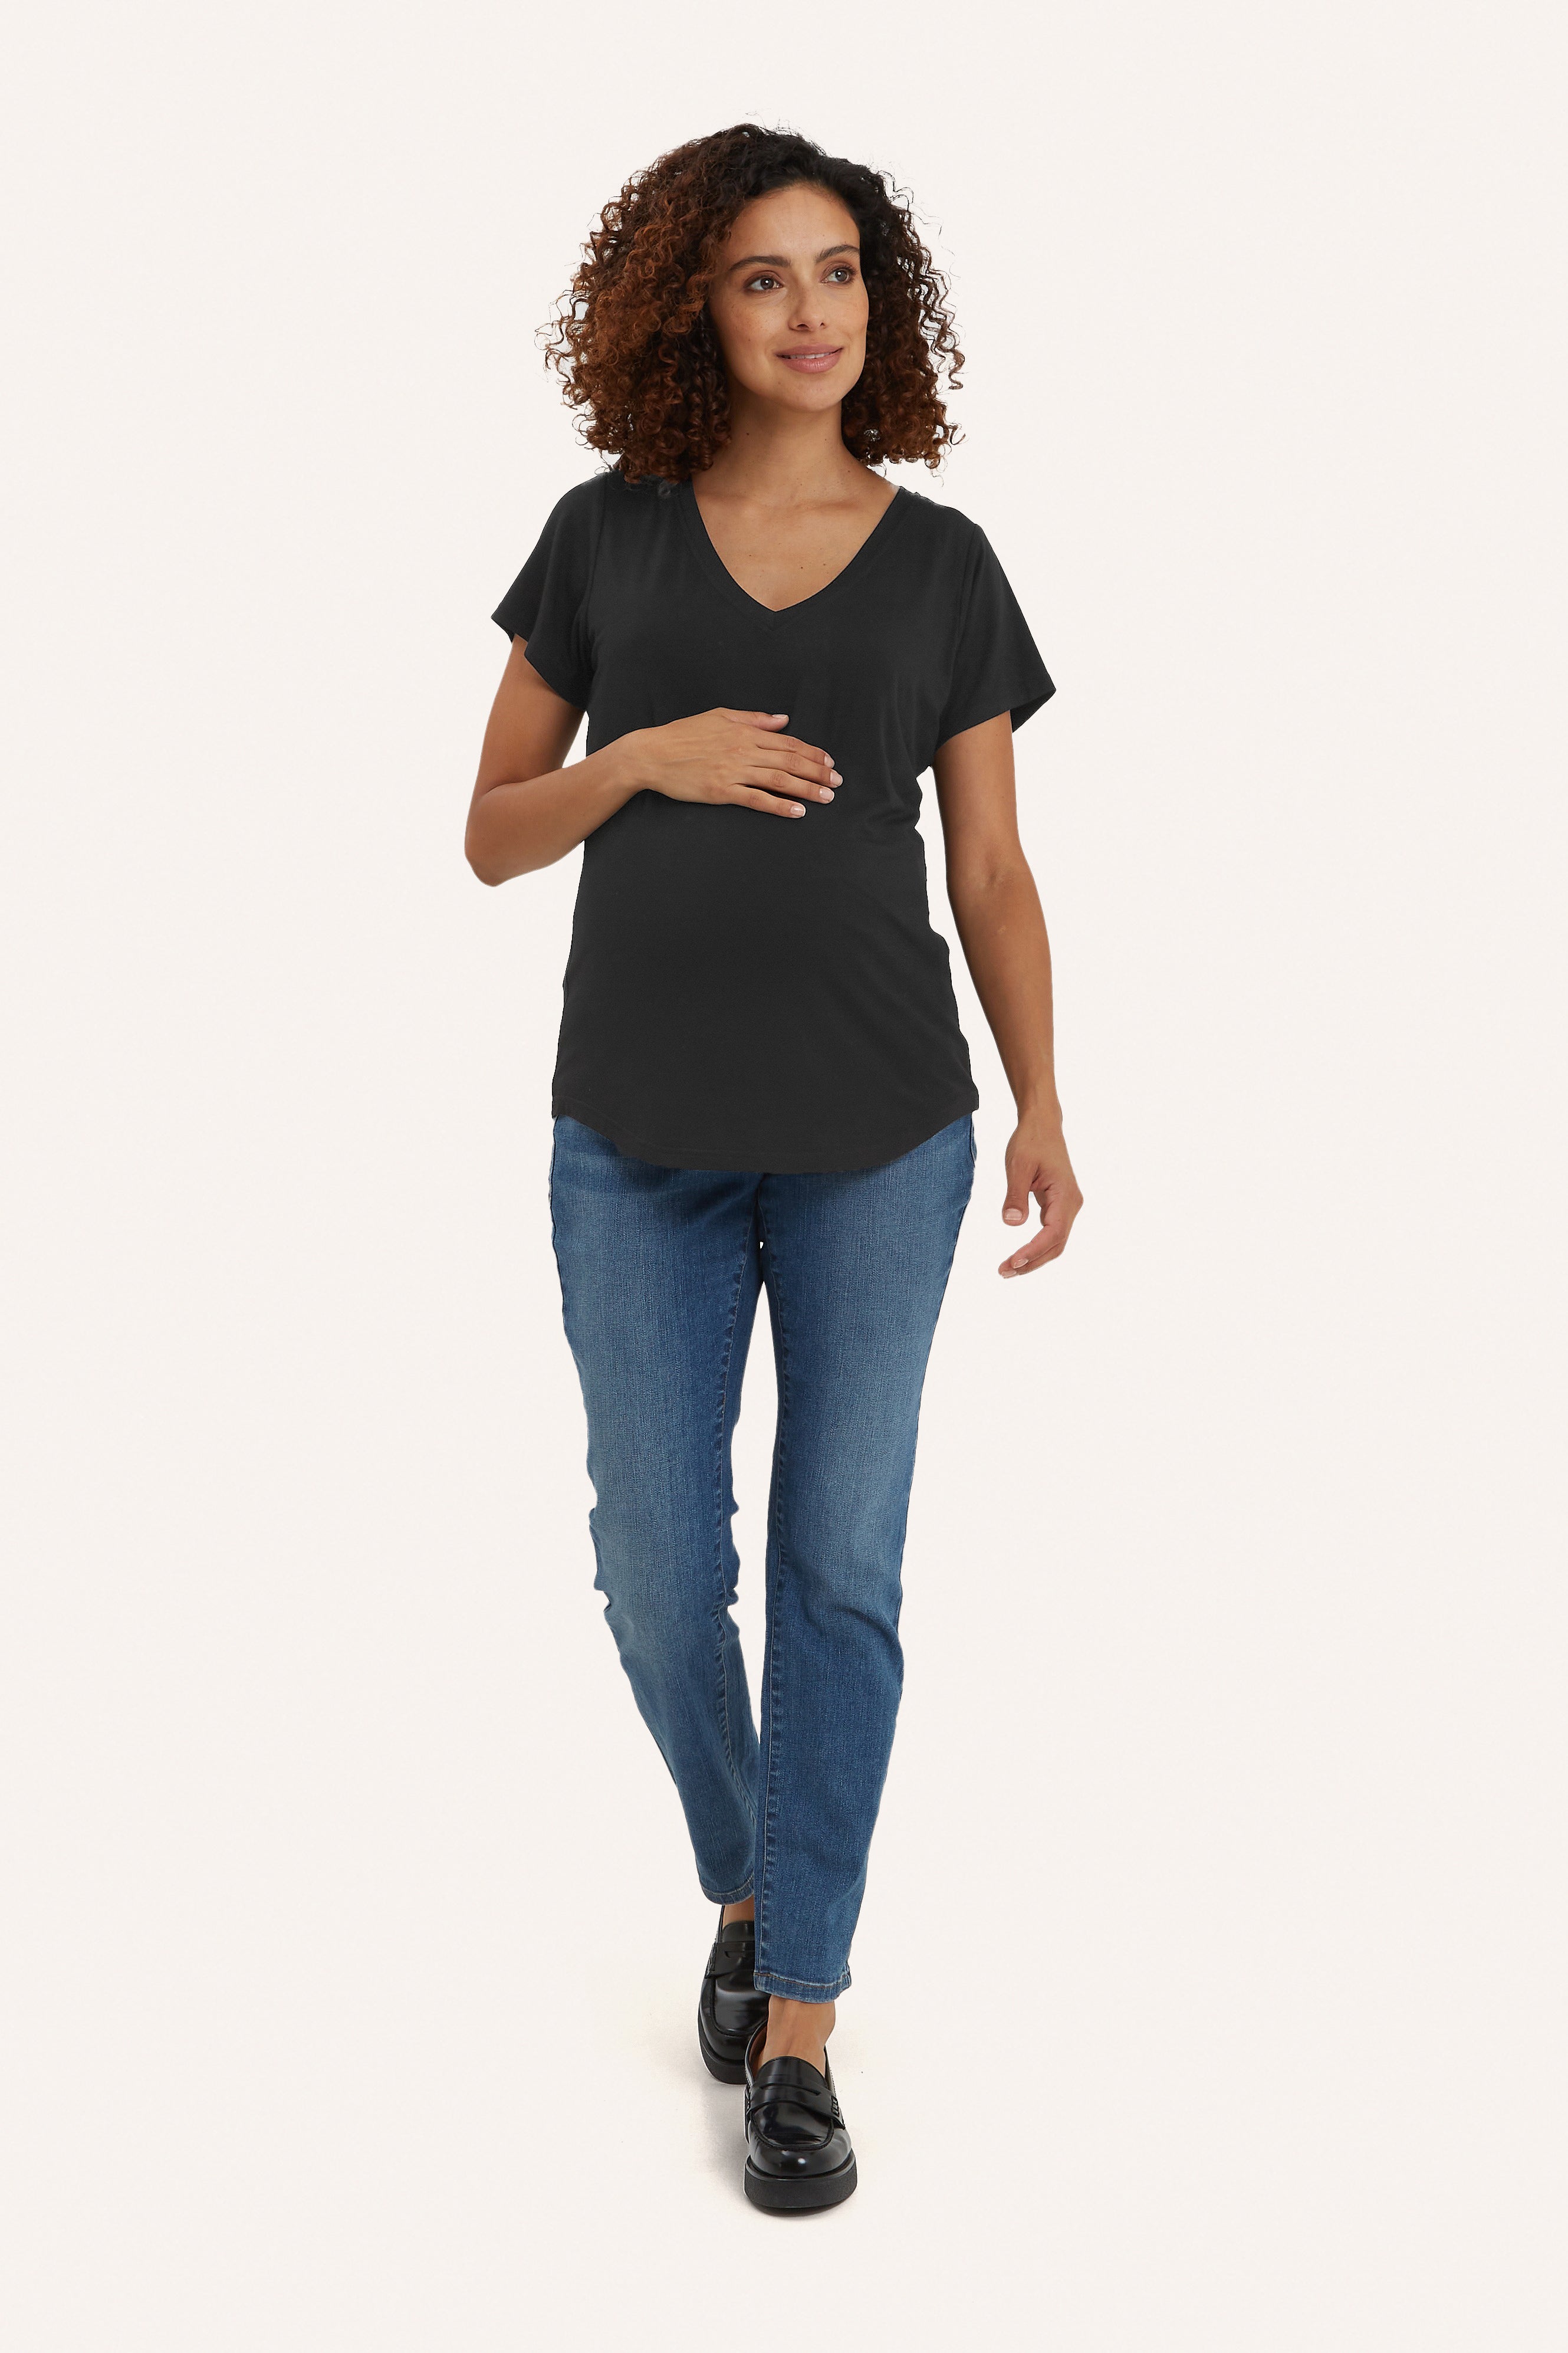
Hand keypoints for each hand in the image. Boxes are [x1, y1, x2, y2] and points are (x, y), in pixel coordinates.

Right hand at [630, 709, 840, 816]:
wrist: (652, 754)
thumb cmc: (683, 734)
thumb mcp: (719, 716)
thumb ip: (753, 718)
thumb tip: (783, 719)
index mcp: (745, 732)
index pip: (787, 742)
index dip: (812, 752)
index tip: (829, 763)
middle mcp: (743, 750)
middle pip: (790, 760)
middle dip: (818, 772)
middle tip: (837, 783)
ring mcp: (733, 772)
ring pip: (779, 779)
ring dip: (807, 789)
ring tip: (827, 798)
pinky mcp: (722, 792)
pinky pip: (757, 799)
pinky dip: (780, 805)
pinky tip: (797, 811)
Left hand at [998, 1116, 1081, 1278]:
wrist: (1042, 1126)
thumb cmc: (1030, 1142)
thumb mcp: (1018, 1166)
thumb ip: (1015, 1195)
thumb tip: (1012, 1223)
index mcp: (1065, 1195)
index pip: (1053, 1233)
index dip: (1034, 1251)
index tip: (1013, 1261)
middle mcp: (1071, 1204)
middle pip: (1056, 1244)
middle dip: (1032, 1262)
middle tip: (1004, 1272)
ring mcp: (1067, 1206)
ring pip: (1055, 1242)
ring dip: (1034, 1258)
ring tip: (1007, 1269)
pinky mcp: (1058, 1206)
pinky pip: (1050, 1233)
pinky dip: (1036, 1247)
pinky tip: (1019, 1256)